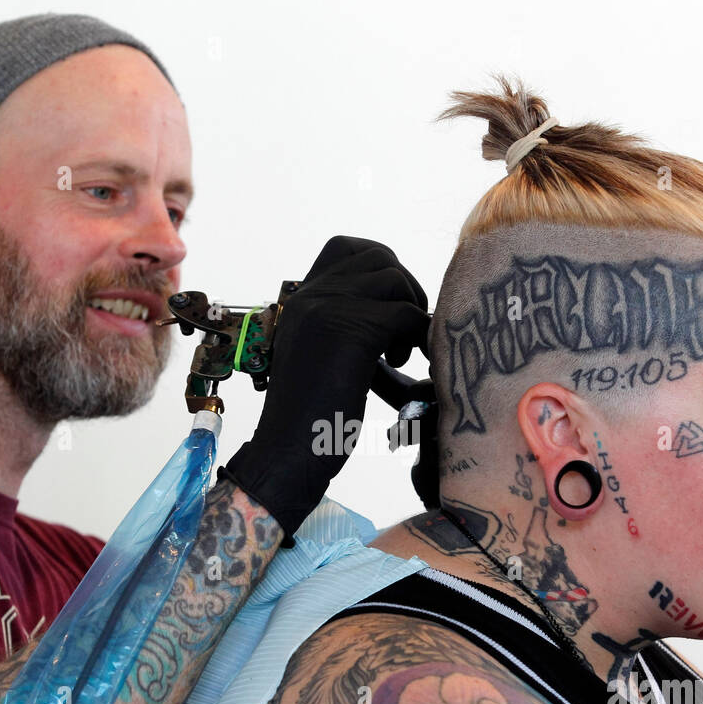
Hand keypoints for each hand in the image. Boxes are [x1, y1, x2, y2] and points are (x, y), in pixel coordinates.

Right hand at [219, 236, 429, 541]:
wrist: (285, 455)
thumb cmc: (309, 422)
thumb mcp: (320, 358)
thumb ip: (344, 329)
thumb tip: (397, 315)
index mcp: (300, 301)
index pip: (346, 249)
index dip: (379, 268)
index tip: (389, 307)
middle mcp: (310, 297)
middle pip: (378, 255)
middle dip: (404, 286)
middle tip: (404, 328)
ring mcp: (328, 309)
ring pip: (395, 279)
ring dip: (410, 310)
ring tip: (398, 352)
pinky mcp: (351, 332)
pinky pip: (406, 313)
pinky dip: (416, 334)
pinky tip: (402, 363)